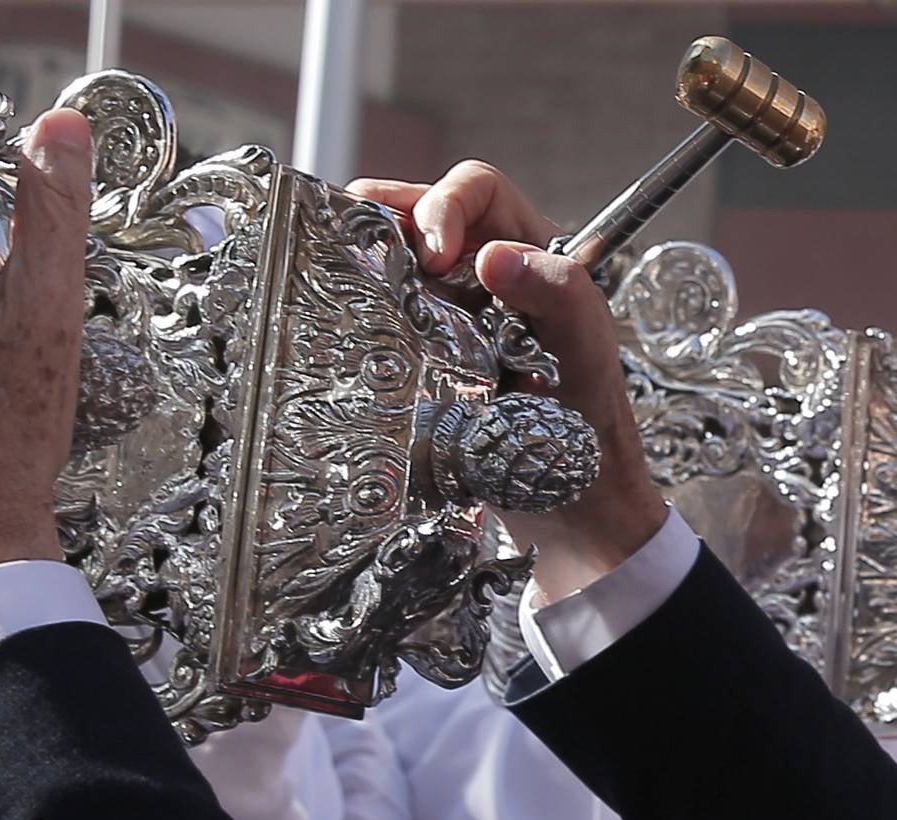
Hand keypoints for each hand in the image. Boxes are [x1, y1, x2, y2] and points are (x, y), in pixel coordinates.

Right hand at [348, 161, 665, 599]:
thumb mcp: (587, 359)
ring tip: (341, 272)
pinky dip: (361, 306)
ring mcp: (451, 318)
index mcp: (535, 256)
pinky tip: (344, 317)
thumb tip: (494, 255)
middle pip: (424, 214)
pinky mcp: (424, 359)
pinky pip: (385, 315)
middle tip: (359, 249)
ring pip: (395, 261)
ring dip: (366, 258)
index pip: (479, 191)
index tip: (429, 255)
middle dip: (386, 218)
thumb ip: (559, 295)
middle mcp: (488, 277)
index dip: (445, 205)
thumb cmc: (590, 438)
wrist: (570, 517)